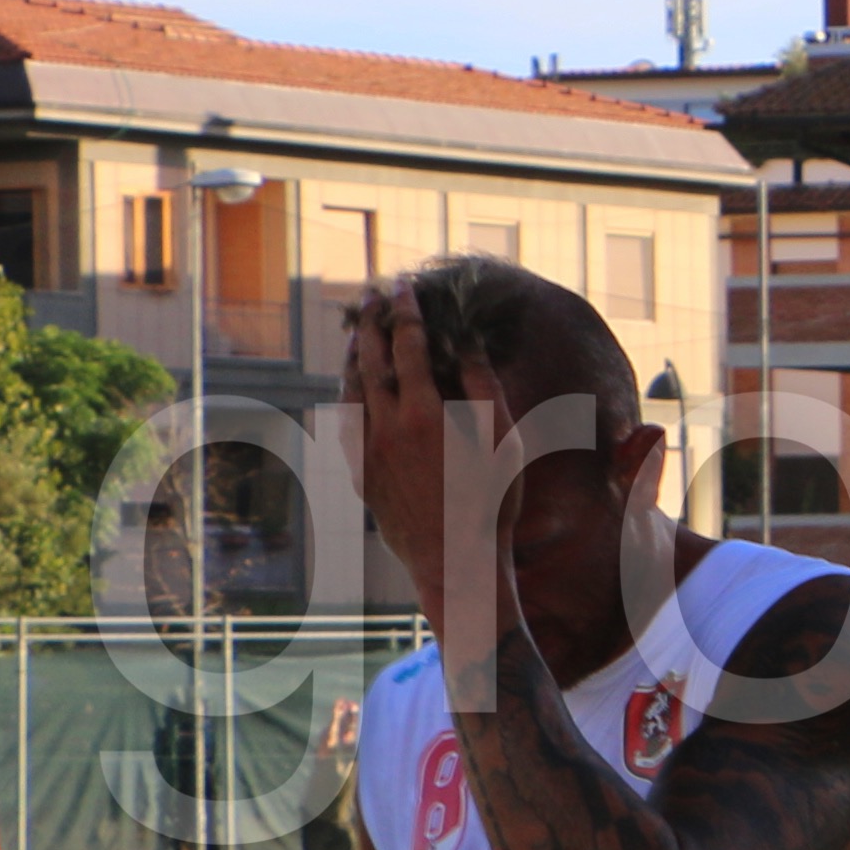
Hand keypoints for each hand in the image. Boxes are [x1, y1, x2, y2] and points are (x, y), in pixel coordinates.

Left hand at [335, 290, 511, 650]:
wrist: (455, 560)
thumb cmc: (491, 502)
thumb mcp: (503, 442)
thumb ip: (485, 388)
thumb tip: (468, 344)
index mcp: (424, 413)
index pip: (409, 348)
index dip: (407, 314)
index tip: (405, 289)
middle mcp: (386, 427)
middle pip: (371, 361)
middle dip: (372, 325)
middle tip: (372, 296)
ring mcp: (368, 452)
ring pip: (350, 390)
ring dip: (355, 356)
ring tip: (360, 333)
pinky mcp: (361, 473)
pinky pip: (347, 422)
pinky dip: (348, 393)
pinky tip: (354, 387)